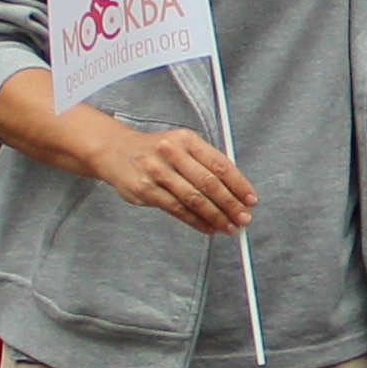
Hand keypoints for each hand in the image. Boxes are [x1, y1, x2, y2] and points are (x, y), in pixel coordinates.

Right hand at [83, 111, 257, 234]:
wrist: (115, 151)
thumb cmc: (156, 151)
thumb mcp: (181, 145)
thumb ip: (205, 162)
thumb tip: (236, 189)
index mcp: (186, 139)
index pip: (220, 163)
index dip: (239, 184)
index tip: (251, 199)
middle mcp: (172, 152)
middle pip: (208, 183)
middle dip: (230, 204)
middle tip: (243, 218)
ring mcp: (157, 171)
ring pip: (194, 199)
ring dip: (215, 216)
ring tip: (229, 227)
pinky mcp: (145, 190)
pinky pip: (177, 209)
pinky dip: (196, 221)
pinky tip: (209, 228)